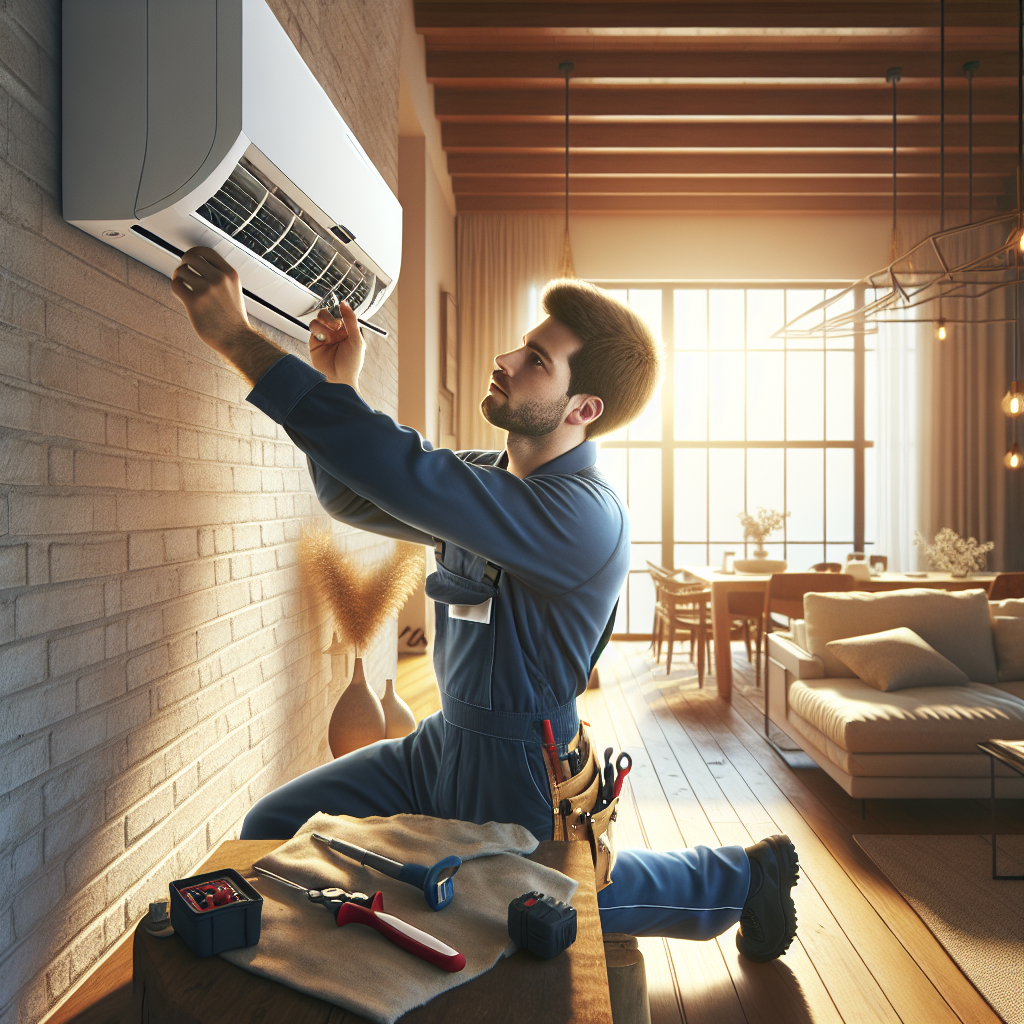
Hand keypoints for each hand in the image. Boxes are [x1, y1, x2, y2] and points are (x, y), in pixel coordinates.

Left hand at [170, 246, 284, 385]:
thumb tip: (196, 266)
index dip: (195, 253)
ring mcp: (206, 289)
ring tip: (184, 287)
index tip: (191, 260)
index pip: (206, 252)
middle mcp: (218, 278)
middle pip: (191, 257)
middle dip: (184, 262)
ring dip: (179, 277)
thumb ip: (219, 277)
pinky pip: (176, 285)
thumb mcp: (233, 291)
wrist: (237, 339)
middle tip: (184, 272)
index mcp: (230, 274)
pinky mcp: (194, 302)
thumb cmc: (233, 318)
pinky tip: (182, 295)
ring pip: (182, 271)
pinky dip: (176, 288)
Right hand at [309, 301, 363, 388]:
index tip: (341, 308)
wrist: (339, 379)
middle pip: (327, 313)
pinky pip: (313, 328)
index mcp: (347, 331)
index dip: (340, 310)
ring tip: (331, 334)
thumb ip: (351, 321)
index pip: (341, 314)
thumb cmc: (351, 363)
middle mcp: (335, 332)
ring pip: (319, 319)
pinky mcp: (315, 342)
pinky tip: (324, 338)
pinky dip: (318, 329)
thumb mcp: (356, 340)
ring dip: (324, 322)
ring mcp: (325, 337)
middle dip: (330, 317)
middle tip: (336, 326)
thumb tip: (345, 303)